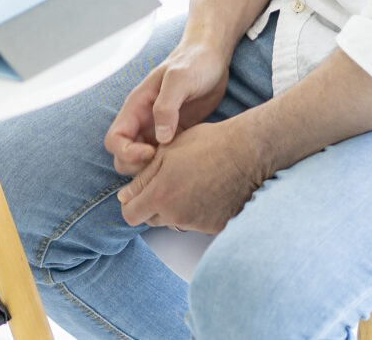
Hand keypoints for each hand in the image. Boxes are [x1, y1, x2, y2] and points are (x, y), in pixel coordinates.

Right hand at [104, 37, 230, 174]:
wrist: (212, 58)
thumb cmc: (194, 63)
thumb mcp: (179, 78)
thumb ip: (166, 106)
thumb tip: (161, 138)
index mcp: (136, 107)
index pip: (114, 140)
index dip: (127, 152)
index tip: (152, 152)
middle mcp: (142, 121)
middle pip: (123, 156)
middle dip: (137, 167)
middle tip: (164, 163)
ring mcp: (157, 129)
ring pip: (142, 161)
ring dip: (152, 170)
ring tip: (176, 165)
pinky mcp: (174, 135)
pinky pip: (163, 158)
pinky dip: (168, 166)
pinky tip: (187, 163)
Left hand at [116, 113, 270, 233]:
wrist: (247, 152)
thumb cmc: (205, 145)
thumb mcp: (166, 153)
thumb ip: (142, 178)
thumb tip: (124, 197)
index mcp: (160, 195)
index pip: (130, 216)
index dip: (132, 204)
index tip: (139, 193)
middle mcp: (176, 216)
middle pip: (152, 220)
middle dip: (154, 205)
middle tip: (169, 183)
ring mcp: (198, 224)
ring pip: (174, 222)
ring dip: (176, 209)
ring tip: (191, 184)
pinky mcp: (215, 227)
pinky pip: (197, 224)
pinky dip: (198, 213)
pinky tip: (208, 192)